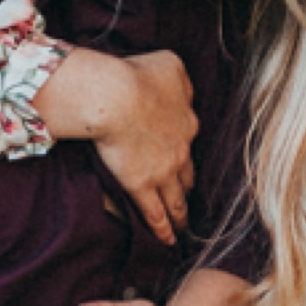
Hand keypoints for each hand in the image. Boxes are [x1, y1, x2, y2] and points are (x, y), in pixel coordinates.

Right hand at [36, 48, 195, 242]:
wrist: (117, 97)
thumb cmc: (137, 75)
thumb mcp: (170, 65)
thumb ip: (180, 80)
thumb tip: (183, 92)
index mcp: (187, 120)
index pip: (188, 139)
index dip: (184, 148)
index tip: (181, 155)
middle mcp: (181, 149)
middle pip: (187, 173)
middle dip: (188, 185)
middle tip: (188, 197)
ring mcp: (163, 171)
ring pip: (177, 198)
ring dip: (181, 214)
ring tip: (184, 227)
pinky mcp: (142, 185)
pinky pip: (156, 213)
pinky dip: (163, 229)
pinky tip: (168, 240)